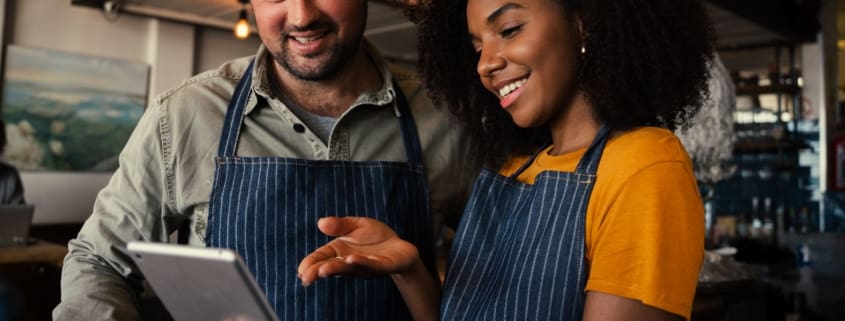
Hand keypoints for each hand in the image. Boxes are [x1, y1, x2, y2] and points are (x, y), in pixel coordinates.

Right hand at [297, 217, 419, 285]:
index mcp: (339, 251)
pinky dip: (361, 262)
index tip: (301, 270)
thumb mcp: (356, 225)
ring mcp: (365, 265)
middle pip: (331, 266)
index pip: (321, 258)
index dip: (310, 263)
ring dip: (336, 269)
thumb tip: (321, 223)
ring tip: (323, 270)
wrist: (400, 247)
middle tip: (305, 277)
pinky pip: (371, 265)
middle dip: (318, 271)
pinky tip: (351, 259)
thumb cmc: (375, 238)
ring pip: (348, 268)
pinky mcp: (382, 265)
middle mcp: (349, 261)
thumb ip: (340, 224)